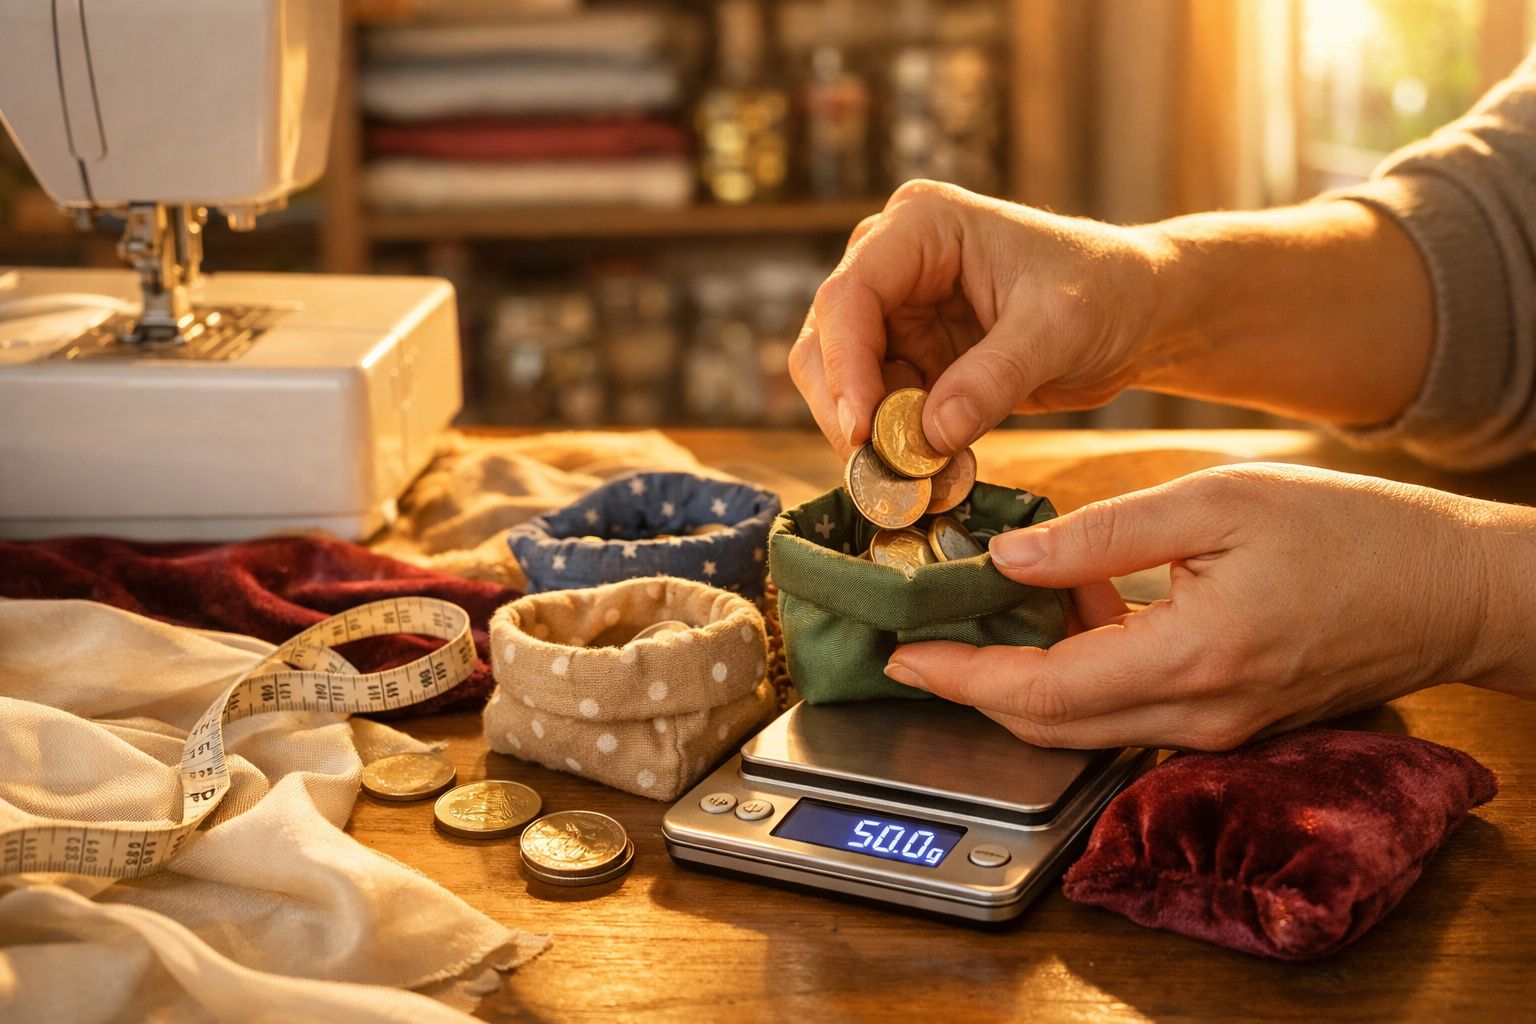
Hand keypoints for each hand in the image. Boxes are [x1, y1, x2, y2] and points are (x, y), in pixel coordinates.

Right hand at [788, 180, 1163, 456]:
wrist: (1137, 313)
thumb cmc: (1107, 291)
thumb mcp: (1058, 328)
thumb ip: (995, 377)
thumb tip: (932, 434)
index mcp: (922, 225)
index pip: (851, 294)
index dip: (846, 365)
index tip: (861, 430)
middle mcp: (893, 262)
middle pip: (829, 339)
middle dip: (847, 408)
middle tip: (877, 470)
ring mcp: (898, 312)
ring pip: (842, 381)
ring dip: (868, 434)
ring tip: (912, 478)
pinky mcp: (911, 357)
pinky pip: (879, 409)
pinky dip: (894, 446)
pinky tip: (930, 473)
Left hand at [882, 463, 1535, 749]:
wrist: (1449, 589)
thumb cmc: (1350, 533)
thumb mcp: (1219, 501)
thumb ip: (1104, 536)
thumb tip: (1008, 557)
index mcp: (1190, 660)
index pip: (1040, 693)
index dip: (959, 677)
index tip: (899, 657)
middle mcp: (1196, 717)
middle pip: (1049, 725)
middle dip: (974, 685)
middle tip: (920, 637)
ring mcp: (1212, 730)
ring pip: (1084, 722)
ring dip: (1027, 672)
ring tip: (995, 600)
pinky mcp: (1224, 722)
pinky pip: (1126, 709)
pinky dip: (1081, 668)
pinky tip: (1077, 603)